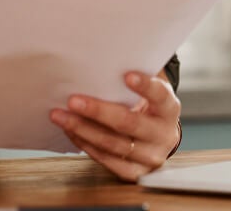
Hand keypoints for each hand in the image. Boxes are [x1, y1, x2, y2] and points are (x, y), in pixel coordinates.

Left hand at [49, 70, 181, 181]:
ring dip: (83, 129)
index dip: (145, 86)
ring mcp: (150, 156)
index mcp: (169, 109)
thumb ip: (136, 76)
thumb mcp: (150, 90)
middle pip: (129, 123)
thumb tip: (103, 57)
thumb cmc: (148, 106)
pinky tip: (71, 131)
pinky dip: (85, 144)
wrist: (158, 138)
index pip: (160, 96)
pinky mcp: (135, 172)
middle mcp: (163, 135)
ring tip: (61, 116)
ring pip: (113, 144)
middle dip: (98, 111)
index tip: (126, 75)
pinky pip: (106, 160)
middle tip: (73, 100)